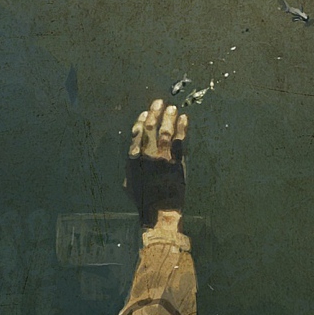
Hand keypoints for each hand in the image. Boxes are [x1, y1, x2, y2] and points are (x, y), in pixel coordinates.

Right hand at [125, 99, 187, 227]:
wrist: (160, 211)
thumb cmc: (143, 200)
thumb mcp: (129, 184)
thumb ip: (131, 167)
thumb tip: (132, 157)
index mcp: (133, 160)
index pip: (136, 135)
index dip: (141, 122)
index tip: (145, 113)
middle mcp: (147, 156)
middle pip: (150, 129)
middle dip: (154, 113)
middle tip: (158, 102)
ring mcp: (163, 158)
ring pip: (165, 131)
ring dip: (168, 117)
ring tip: (172, 107)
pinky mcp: (177, 162)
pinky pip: (179, 140)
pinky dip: (182, 128)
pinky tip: (184, 119)